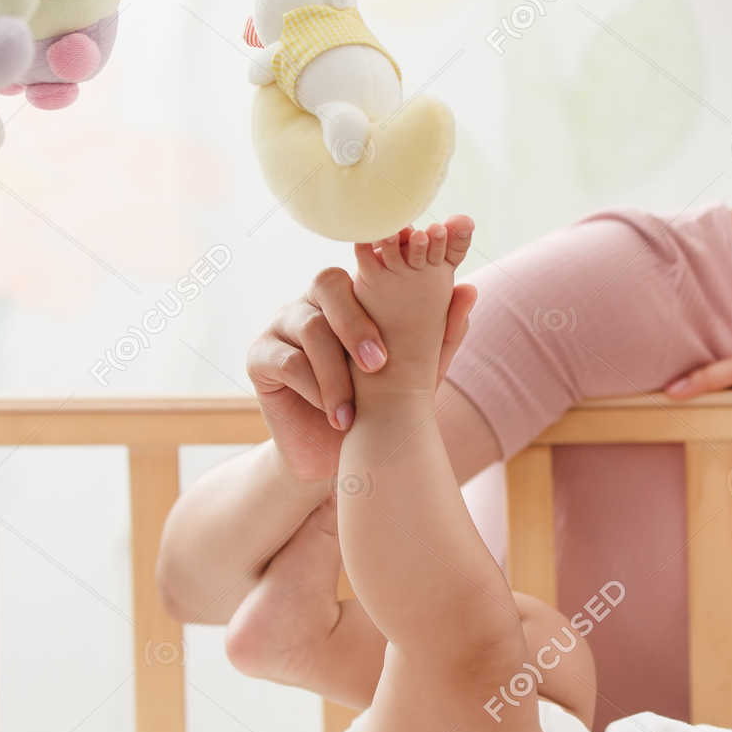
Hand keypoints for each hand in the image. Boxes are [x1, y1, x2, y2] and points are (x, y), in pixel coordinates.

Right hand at [247, 215, 476, 482]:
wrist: (336, 461)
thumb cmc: (378, 412)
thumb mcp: (416, 377)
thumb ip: (440, 335)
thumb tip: (471, 288)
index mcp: (352, 299)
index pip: (364, 270)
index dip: (385, 278)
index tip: (408, 312)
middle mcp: (314, 303)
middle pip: (328, 283)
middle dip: (357, 324)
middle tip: (379, 365)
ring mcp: (282, 325)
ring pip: (309, 325)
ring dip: (336, 373)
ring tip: (354, 414)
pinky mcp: (260, 356)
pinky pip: (286, 359)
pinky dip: (313, 388)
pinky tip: (333, 416)